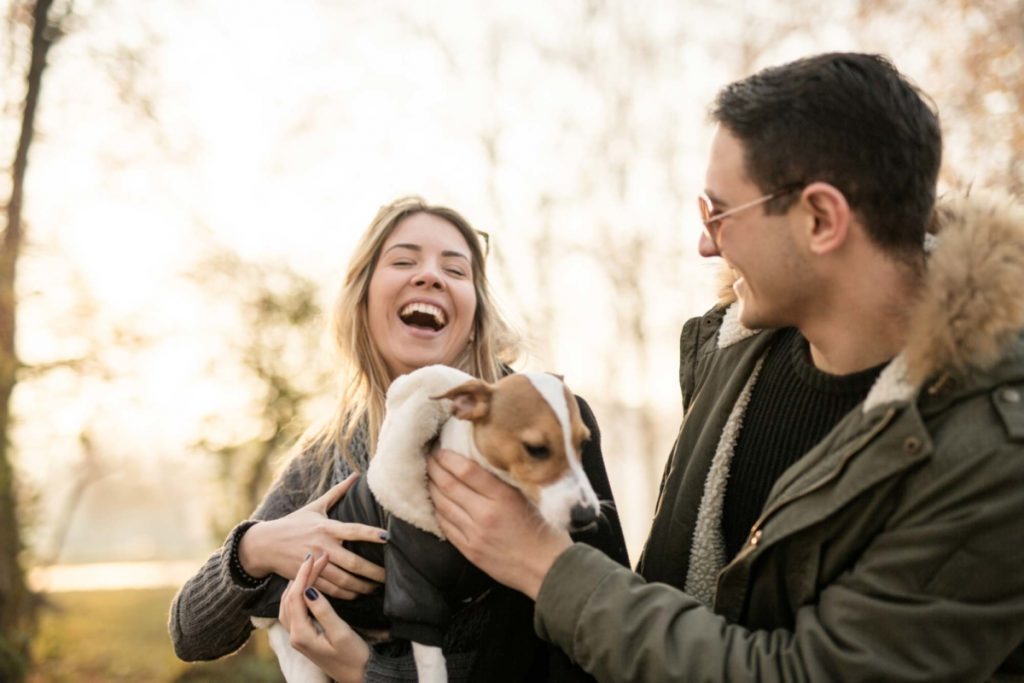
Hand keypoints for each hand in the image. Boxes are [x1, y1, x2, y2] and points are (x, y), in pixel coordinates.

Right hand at [238, 473, 386, 598]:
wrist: (265, 544)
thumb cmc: (293, 523)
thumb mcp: (315, 507)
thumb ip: (338, 493)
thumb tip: (357, 475)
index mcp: (326, 528)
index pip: (353, 530)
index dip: (371, 534)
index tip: (388, 537)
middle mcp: (322, 546)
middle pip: (352, 563)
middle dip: (373, 572)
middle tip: (390, 577)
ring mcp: (314, 564)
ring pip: (343, 580)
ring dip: (362, 586)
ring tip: (376, 588)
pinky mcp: (307, 577)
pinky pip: (331, 590)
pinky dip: (346, 594)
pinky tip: (357, 594)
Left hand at [279, 553, 369, 682]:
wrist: (358, 677)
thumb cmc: (354, 657)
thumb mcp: (341, 633)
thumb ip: (324, 611)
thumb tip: (309, 589)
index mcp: (301, 634)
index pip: (296, 596)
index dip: (304, 574)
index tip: (315, 557)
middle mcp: (295, 635)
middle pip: (289, 598)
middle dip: (301, 575)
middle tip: (316, 557)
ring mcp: (298, 636)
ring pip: (289, 603)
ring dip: (298, 583)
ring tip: (311, 566)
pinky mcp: (305, 636)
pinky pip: (295, 610)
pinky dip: (299, 593)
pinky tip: (308, 585)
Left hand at [426, 449, 571, 598]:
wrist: (547, 569)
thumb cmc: (543, 530)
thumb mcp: (529, 497)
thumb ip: (504, 482)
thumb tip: (478, 462)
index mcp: (503, 497)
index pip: (466, 471)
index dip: (448, 458)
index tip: (440, 449)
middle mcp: (485, 514)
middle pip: (449, 486)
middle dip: (434, 469)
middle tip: (428, 458)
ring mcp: (475, 534)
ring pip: (443, 506)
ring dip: (432, 489)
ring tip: (428, 477)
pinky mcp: (470, 551)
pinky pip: (446, 527)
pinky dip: (437, 511)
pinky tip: (435, 503)